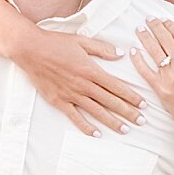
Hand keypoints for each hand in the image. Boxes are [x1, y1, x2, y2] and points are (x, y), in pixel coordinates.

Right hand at [11, 28, 146, 136]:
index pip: (116, 86)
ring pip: (96, 111)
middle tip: (142, 122)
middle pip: (110, 101)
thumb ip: (102, 48)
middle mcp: (83, 85)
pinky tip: (96, 134)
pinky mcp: (58, 101)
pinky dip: (86, 126)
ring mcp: (70, 94)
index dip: (131, 96)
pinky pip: (75, 117)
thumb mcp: (82, 40)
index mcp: (91, 70)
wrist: (30, 49)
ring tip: (125, 130)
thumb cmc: (55, 42)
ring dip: (112, 121)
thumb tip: (120, 54)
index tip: (143, 104)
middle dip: (128, 112)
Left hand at [129, 18, 173, 133]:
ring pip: (154, 51)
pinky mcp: (160, 89)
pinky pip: (146, 71)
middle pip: (165, 39)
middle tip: (149, 19)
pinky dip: (138, 60)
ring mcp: (169, 78)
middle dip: (156, 26)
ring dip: (145, 37)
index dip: (170, 25)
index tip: (164, 20)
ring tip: (139, 29)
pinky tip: (134, 51)